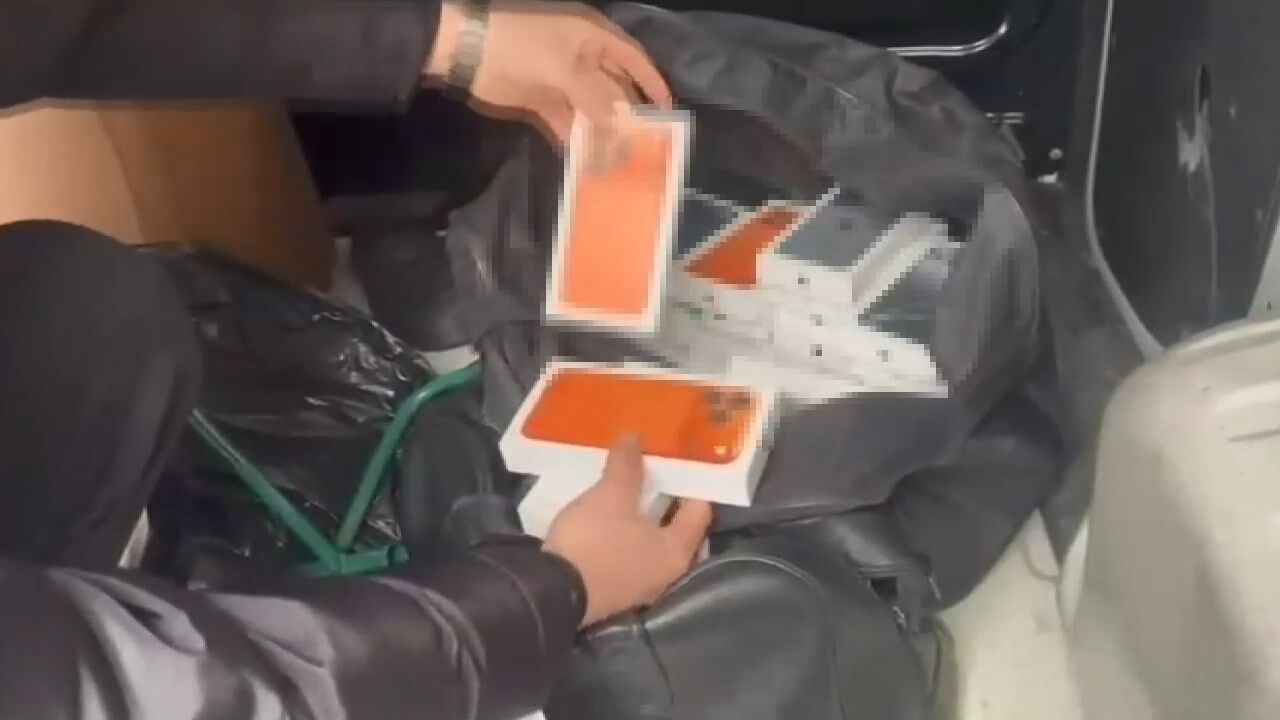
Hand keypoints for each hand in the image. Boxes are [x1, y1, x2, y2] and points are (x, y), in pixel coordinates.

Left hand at [424, 0, 672, 145]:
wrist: (466, 50)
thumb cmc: (521, 45)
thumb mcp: (564, 68)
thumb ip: (595, 99)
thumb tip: (621, 129)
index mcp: (592, 36)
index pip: (632, 58)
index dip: (651, 82)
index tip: (668, 110)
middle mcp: (582, 57)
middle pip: (613, 88)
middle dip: (627, 115)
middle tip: (644, 146)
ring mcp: (560, 80)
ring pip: (590, 109)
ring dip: (602, 133)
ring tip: (618, 161)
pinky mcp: (540, 100)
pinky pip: (565, 122)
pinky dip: (575, 140)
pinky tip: (586, 162)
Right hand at [544, 436, 711, 626]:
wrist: (551, 594)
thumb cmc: (594, 543)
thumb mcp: (611, 496)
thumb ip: (627, 467)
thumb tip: (635, 438)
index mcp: (677, 552)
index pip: (699, 511)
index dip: (692, 481)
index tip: (682, 457)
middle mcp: (666, 574)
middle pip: (676, 528)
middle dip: (667, 498)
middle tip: (656, 468)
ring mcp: (640, 586)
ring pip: (651, 542)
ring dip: (644, 516)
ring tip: (632, 487)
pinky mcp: (614, 590)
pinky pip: (630, 554)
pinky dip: (627, 533)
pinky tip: (612, 516)